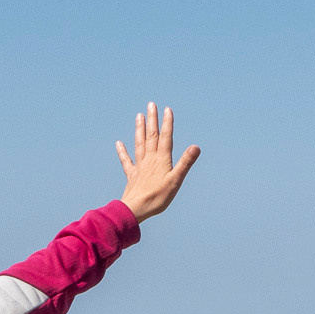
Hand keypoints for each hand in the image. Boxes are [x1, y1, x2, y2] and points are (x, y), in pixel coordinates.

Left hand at [114, 102, 199, 221]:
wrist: (136, 209)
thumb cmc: (158, 197)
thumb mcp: (176, 180)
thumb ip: (185, 162)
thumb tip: (196, 147)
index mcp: (162, 159)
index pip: (166, 137)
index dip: (167, 123)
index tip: (167, 109)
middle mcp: (150, 159)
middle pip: (151, 136)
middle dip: (152, 120)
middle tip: (151, 104)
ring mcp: (139, 166)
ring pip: (139, 144)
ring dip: (140, 129)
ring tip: (139, 116)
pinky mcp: (132, 175)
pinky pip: (126, 161)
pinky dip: (122, 151)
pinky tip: (118, 143)